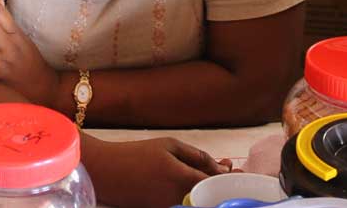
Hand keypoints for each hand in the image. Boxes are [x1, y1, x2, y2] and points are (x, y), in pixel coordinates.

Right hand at [84, 137, 227, 207]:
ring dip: (209, 191)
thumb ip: (197, 156)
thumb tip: (222, 167)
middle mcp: (178, 197)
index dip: (230, 178)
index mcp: (182, 177)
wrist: (107, 172)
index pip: (216, 182)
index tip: (240, 171)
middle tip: (229, 173)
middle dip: (222, 185)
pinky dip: (194, 195)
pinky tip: (193, 184)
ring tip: (209, 175)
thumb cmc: (137, 154)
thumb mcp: (169, 145)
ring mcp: (169, 207)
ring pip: (199, 201)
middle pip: (211, 196)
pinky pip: (185, 204)